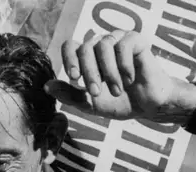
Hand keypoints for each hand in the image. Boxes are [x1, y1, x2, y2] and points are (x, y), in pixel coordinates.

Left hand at [45, 30, 195, 121]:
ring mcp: (118, 41)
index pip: (70, 46)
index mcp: (87, 58)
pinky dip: (124, 65)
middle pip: (85, 47)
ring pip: (103, 45)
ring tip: (117, 90)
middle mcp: (100, 46)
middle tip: (97, 93)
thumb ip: (70, 95)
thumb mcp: (90, 104)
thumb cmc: (119, 103)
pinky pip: (124, 45)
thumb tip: (47, 86)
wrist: (148, 107)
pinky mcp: (135, 41)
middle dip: (89, 73)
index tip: (74, 78)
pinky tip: (130, 79)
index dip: (69, 59)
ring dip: (109, 72)